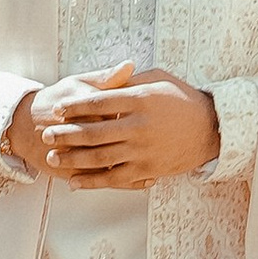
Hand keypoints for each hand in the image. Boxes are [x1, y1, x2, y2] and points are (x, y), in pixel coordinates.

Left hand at [25, 62, 221, 186]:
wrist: (212, 128)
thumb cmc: (183, 99)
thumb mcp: (159, 79)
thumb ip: (129, 80)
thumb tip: (106, 77)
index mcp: (141, 100)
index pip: (99, 102)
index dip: (75, 106)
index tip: (57, 109)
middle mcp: (140, 126)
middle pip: (94, 131)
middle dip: (65, 134)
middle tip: (45, 134)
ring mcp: (144, 151)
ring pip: (100, 157)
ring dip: (73, 158)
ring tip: (53, 156)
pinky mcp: (148, 170)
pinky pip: (115, 178)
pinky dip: (93, 182)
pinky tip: (75, 182)